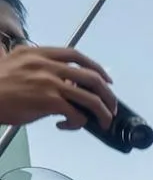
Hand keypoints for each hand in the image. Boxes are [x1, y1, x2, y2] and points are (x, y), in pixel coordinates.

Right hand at [0, 45, 115, 130]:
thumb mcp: (15, 63)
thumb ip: (38, 66)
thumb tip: (61, 80)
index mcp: (38, 53)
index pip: (76, 55)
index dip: (95, 67)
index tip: (106, 79)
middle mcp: (46, 65)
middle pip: (91, 77)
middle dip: (107, 94)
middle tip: (111, 106)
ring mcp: (49, 83)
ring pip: (90, 98)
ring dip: (102, 112)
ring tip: (103, 121)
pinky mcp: (49, 101)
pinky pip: (76, 114)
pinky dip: (78, 123)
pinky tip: (66, 125)